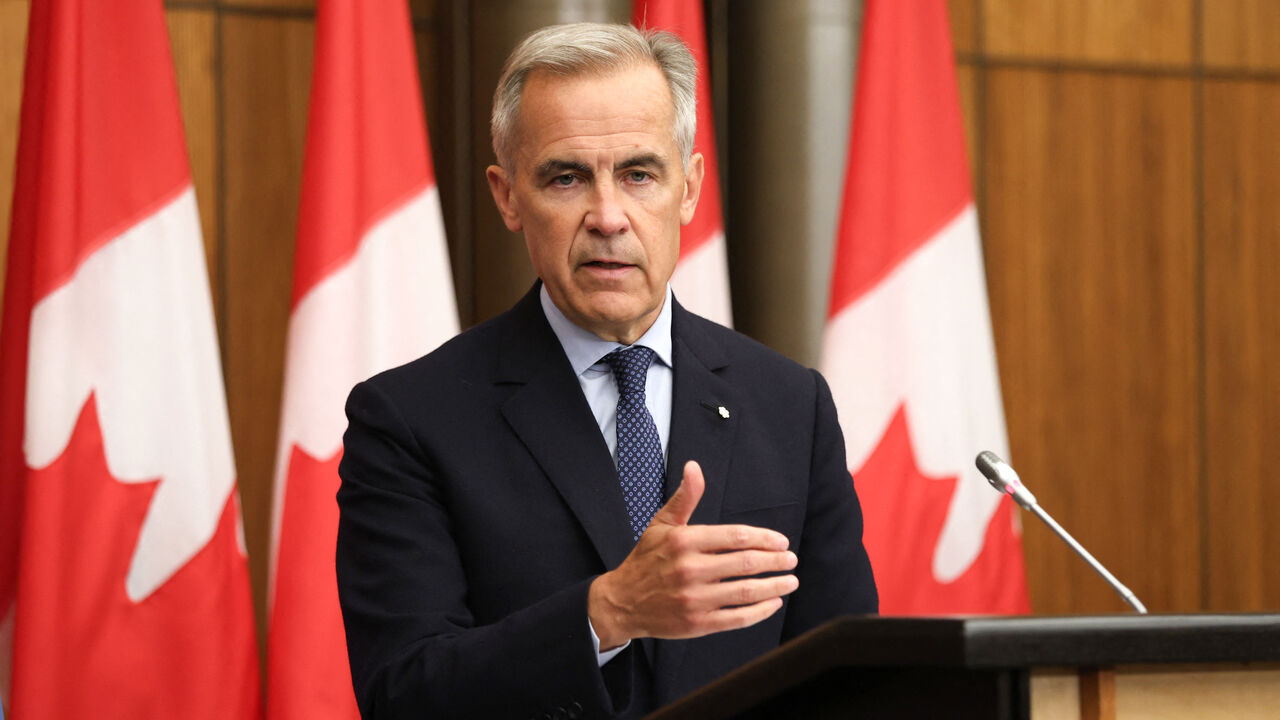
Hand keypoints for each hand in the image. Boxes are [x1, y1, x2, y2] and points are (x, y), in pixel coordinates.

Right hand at [588, 460, 798, 649]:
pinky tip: (772, 603)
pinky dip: (760, 611)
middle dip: (775, 561)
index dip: (764, 539)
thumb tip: (694, 467)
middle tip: (791, 560)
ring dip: (774, 586)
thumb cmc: (646, 559)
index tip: (781, 542)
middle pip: (745, 563)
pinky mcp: (697, 623)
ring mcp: (694, 598)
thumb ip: (685, 498)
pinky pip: (737, 617)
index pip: (736, 537)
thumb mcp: (662, 524)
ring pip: (746, 591)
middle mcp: (690, 569)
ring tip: (790, 581)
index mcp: (684, 541)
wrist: (622, 601)